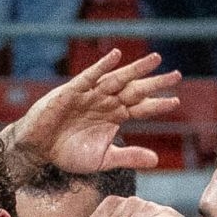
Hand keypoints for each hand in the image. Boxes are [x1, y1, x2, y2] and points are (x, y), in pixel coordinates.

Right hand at [2, 49, 181, 174]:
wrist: (39, 150)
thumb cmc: (68, 153)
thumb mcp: (102, 159)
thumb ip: (128, 157)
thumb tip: (156, 160)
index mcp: (113, 117)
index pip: (140, 109)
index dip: (157, 105)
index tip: (176, 101)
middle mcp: (105, 102)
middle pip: (134, 90)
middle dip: (155, 83)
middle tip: (177, 75)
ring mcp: (90, 94)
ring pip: (117, 79)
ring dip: (136, 69)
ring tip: (155, 60)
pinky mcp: (73, 91)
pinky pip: (90, 76)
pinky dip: (103, 66)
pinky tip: (117, 56)